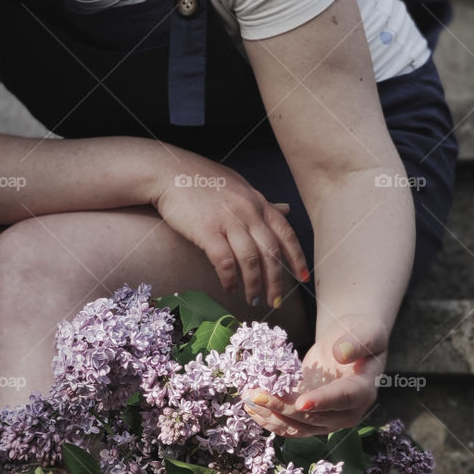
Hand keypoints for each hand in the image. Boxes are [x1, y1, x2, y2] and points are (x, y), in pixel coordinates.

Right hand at [149, 152, 309, 306]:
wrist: (170, 171)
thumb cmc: (204, 180)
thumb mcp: (240, 187)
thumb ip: (264, 203)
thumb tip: (287, 209)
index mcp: (259, 202)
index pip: (286, 234)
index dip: (297, 258)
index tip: (303, 278)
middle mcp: (248, 211)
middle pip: (271, 253)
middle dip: (276, 281)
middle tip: (275, 302)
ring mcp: (228, 220)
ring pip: (251, 260)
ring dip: (254, 284)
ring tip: (253, 300)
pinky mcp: (207, 230)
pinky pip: (225, 262)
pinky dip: (230, 279)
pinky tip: (229, 288)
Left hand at [242, 313, 388, 435]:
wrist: (352, 344)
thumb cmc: (361, 334)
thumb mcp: (367, 331)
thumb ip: (358, 342)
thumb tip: (341, 354)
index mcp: (363, 390)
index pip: (343, 398)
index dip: (321, 402)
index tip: (300, 403)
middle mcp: (347, 412)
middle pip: (314, 417)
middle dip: (283, 408)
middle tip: (256, 394)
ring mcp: (328, 419)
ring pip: (298, 427)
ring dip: (271, 416)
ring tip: (248, 400)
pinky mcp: (312, 419)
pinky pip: (291, 426)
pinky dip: (271, 420)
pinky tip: (252, 409)